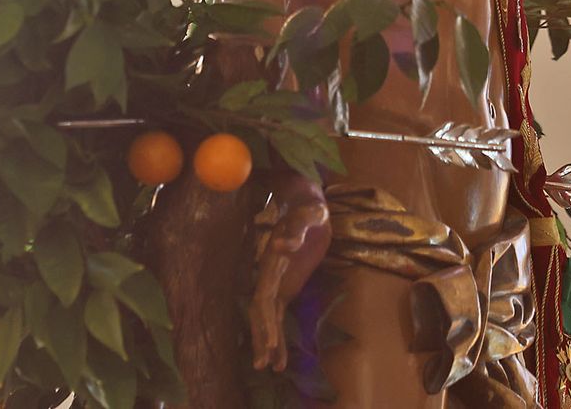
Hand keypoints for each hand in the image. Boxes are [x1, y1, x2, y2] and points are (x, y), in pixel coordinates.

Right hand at [248, 198, 330, 371]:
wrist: (302, 201)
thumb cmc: (308, 205)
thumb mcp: (309, 212)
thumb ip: (297, 228)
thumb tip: (281, 245)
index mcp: (273, 260)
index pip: (264, 293)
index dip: (264, 318)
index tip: (269, 340)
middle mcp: (270, 273)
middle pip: (260, 311)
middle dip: (262, 337)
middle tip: (264, 364)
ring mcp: (276, 281)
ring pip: (266, 317)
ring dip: (266, 341)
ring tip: (269, 368)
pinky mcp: (286, 285)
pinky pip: (278, 314)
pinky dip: (277, 334)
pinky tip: (280, 357)